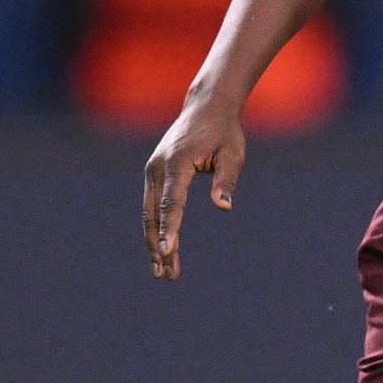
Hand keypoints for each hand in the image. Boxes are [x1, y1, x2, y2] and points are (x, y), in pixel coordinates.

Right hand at [142, 102, 246, 280]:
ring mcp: (153, 171)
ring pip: (149, 214)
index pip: (172, 203)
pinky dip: (157, 228)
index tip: (168, 252)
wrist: (206, 108)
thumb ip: (226, 180)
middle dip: (157, 246)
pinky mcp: (155, 174)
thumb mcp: (233, 154)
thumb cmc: (224, 132)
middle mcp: (158, 168)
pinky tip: (163, 249)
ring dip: (154, 242)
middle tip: (164, 275)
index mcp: (177, 162)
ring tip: (162, 271)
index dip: (170, 229)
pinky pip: (152, 206)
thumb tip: (223, 207)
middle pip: (154, 214)